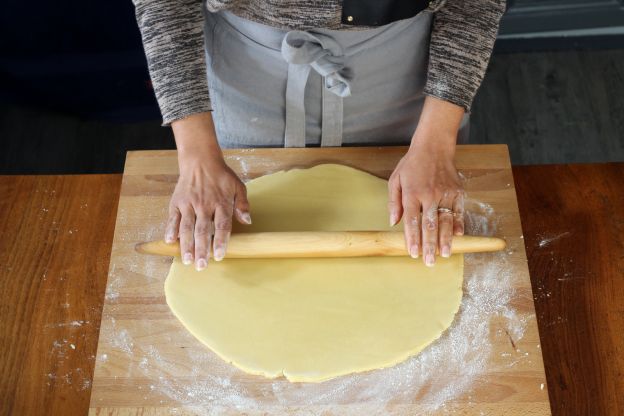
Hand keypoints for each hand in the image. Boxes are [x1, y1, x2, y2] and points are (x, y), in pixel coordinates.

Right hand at [166, 112, 250, 269]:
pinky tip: (170, 242)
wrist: (200, 161)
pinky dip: (170, 230)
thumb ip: (243, 205)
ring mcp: (189, 203)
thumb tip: (247, 221)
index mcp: (221, 203)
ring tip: (187, 261)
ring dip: (186, 245)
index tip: (219, 256)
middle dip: (201, 249)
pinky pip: (172, 218)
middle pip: (202, 230)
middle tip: (201, 266)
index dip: (220, 242)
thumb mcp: (238, 187)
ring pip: (186, 227)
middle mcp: (204, 205)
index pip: (221, 225)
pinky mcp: (176, 202)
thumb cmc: (222, 177)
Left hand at [388, 138, 464, 266]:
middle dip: (429, 245)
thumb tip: (393, 222)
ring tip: (444, 254)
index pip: (412, 220)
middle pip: (429, 224)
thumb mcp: (395, 179)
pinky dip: (459, 224)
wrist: (434, 147)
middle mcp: (430, 194)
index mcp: (412, 193)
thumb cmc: (412, 164)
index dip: (413, 238)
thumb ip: (393, 202)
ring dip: (445, 239)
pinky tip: (458, 236)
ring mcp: (446, 193)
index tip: (413, 253)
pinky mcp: (458, 191)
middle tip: (429, 262)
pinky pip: (459, 211)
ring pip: (446, 220)